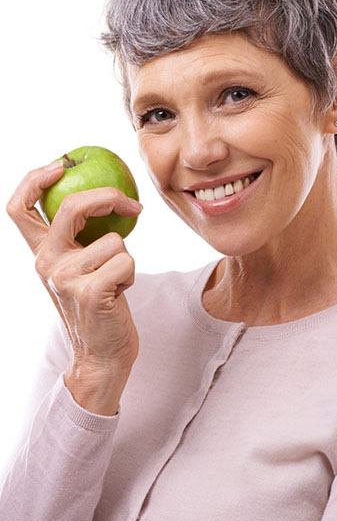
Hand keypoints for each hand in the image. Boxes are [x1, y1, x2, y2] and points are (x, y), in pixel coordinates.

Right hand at [6, 160, 142, 375]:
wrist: (102, 356)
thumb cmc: (99, 307)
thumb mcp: (79, 269)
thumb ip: (80, 239)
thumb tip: (108, 196)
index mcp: (41, 254)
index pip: (19, 208)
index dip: (35, 179)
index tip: (62, 164)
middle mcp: (46, 263)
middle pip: (70, 206)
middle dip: (107, 197)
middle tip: (132, 206)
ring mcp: (65, 278)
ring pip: (114, 240)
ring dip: (126, 258)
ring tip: (115, 282)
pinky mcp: (90, 292)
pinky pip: (126, 261)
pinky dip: (132, 275)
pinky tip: (120, 294)